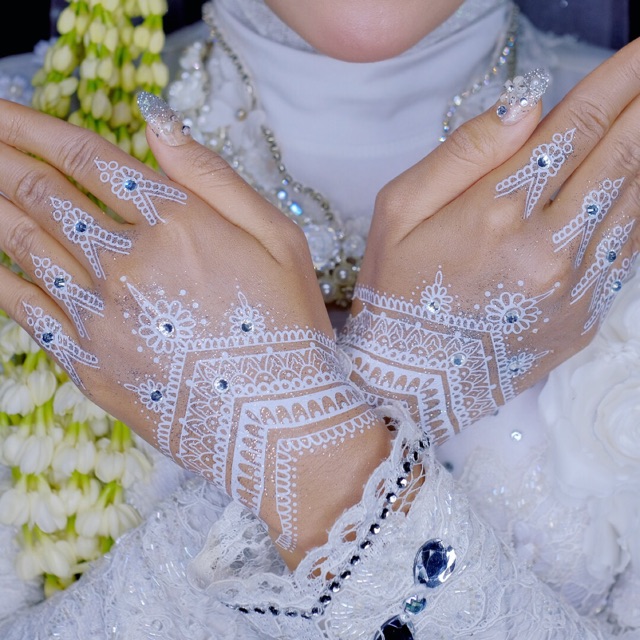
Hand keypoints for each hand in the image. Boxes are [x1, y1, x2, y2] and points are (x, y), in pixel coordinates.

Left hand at [0, 95, 390, 563]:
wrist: (278, 424)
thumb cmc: (289, 329)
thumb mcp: (280, 238)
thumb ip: (214, 177)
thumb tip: (157, 125)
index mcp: (175, 223)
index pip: (86, 158)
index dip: (33, 126)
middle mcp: (125, 261)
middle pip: (43, 193)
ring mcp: (99, 316)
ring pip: (23, 243)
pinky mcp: (88, 364)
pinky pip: (24, 310)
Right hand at [339, 41, 639, 445]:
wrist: (408, 382)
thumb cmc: (396, 293)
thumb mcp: (398, 212)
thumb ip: (462, 154)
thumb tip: (526, 106)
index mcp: (495, 213)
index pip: (574, 128)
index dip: (617, 81)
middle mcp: (546, 248)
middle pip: (619, 157)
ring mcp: (573, 288)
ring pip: (635, 202)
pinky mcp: (583, 317)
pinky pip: (630, 252)